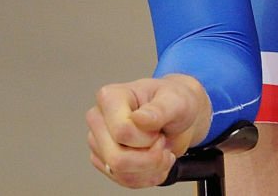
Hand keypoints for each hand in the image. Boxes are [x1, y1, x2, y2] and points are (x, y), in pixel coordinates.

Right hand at [86, 74, 211, 187]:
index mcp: (110, 97)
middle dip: (150, 158)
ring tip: (162, 152)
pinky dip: (147, 177)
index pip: (122, 132)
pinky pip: (123, 180)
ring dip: (150, 169)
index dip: (148, 138)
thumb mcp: (175, 100)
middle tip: (163, 143)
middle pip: (117, 158)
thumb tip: (140, 118)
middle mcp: (99, 119)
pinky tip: (157, 162)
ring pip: (120, 172)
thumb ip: (159, 109)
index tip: (159, 127)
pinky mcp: (104, 160)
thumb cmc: (173, 101)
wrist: (178, 116)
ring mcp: (99, 142)